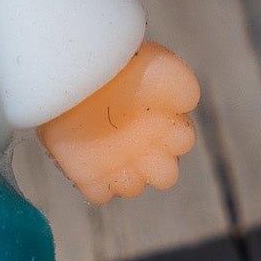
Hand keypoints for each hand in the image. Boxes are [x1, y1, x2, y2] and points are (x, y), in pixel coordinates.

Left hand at [39, 43, 199, 204]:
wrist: (72, 68)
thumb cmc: (119, 66)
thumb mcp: (160, 66)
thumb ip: (182, 86)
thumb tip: (188, 104)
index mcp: (162, 122)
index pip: (183, 142)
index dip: (178, 136)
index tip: (165, 120)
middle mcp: (142, 145)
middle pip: (165, 177)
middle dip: (159, 167)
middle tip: (143, 147)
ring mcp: (114, 159)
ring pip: (133, 188)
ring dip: (129, 178)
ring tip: (116, 155)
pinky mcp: (85, 169)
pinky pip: (98, 194)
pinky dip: (98, 186)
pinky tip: (92, 162)